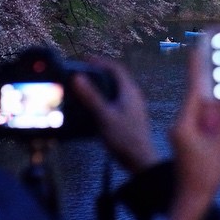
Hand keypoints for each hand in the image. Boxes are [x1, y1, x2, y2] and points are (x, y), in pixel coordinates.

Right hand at [72, 57, 158, 173]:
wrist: (140, 160)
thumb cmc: (125, 138)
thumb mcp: (104, 116)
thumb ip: (91, 97)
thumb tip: (79, 78)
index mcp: (129, 91)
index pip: (116, 68)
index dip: (101, 61)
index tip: (86, 59)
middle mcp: (133, 96)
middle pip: (117, 78)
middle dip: (100, 72)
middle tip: (84, 72)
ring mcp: (133, 107)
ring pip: (116, 90)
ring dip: (103, 86)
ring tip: (87, 88)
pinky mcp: (131, 117)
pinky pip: (117, 101)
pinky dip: (105, 99)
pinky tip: (95, 109)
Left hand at [166, 49, 219, 219]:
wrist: (192, 200)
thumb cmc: (204, 176)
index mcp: (184, 123)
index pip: (193, 89)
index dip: (197, 68)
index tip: (198, 47)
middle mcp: (182, 121)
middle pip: (197, 93)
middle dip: (209, 75)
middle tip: (218, 54)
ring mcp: (185, 128)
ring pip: (200, 103)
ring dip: (214, 90)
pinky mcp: (191, 134)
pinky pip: (203, 114)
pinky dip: (215, 106)